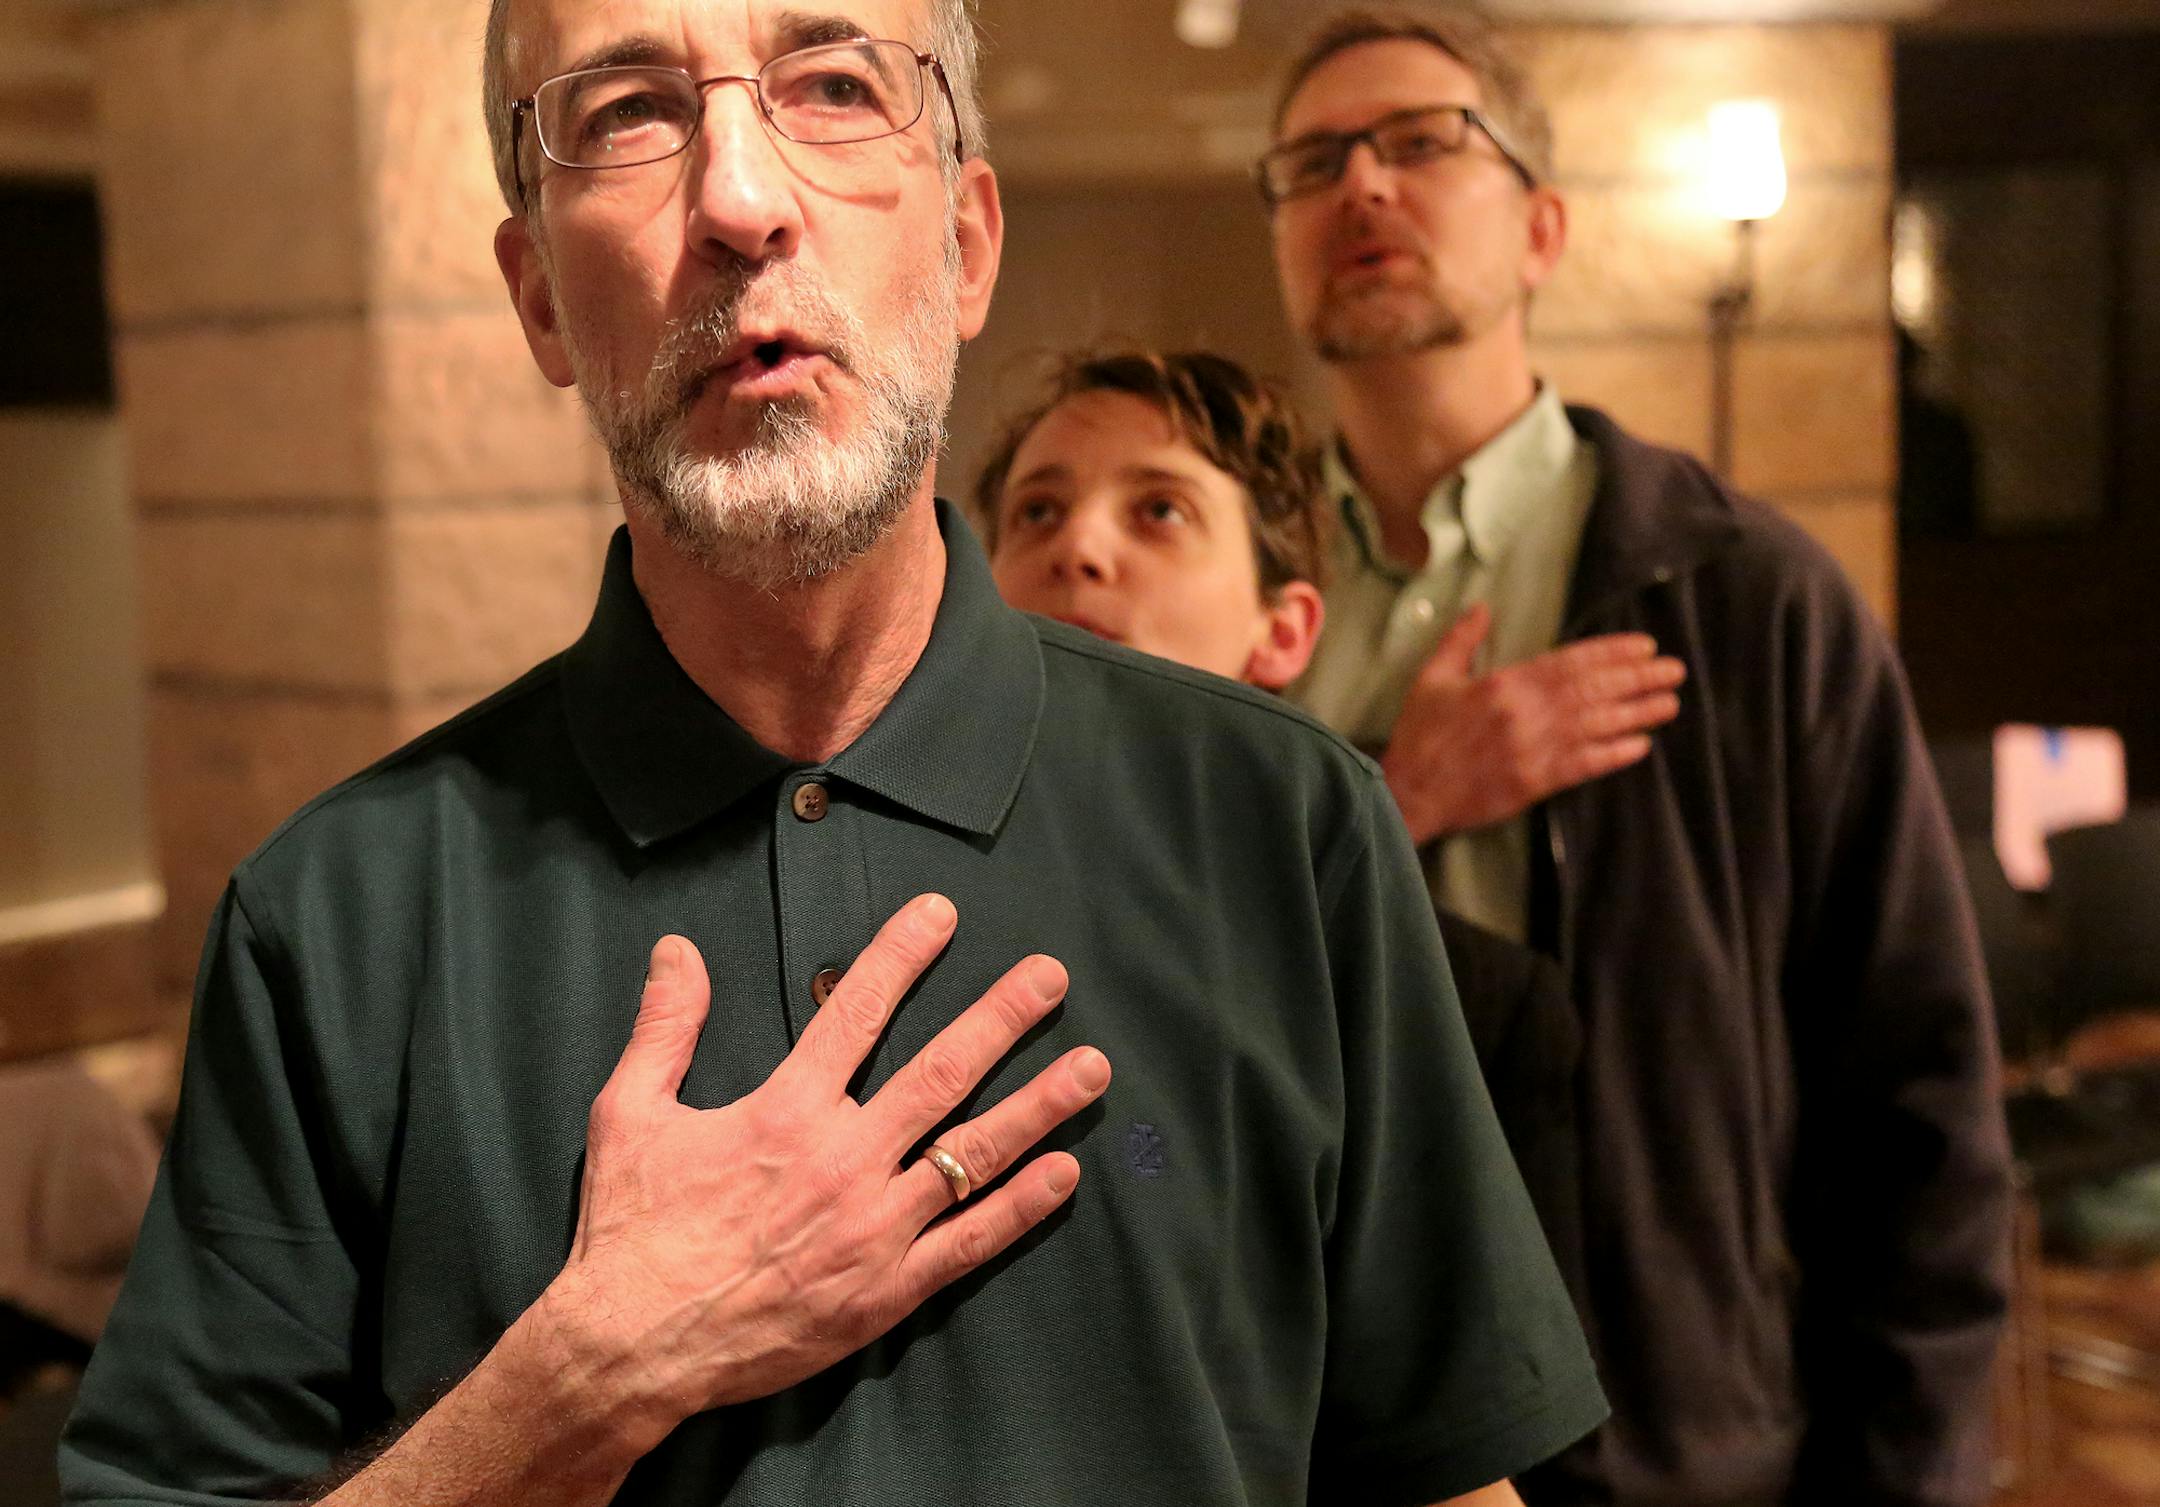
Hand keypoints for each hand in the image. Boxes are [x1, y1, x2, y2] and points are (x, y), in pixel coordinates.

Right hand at [541, 894, 1108, 1438]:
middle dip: (1002, 1018)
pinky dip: (1022, 1206)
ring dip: (1038, 1106)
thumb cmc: (631, 1231)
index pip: (857, 1011)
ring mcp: (874, 1227)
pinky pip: (970, 1242)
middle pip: (941, 1073)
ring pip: (974, 1154)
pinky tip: (1066, 1172)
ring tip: (1092, 1068)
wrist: (631, 1349)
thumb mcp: (629, 1113)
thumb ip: (665, 1026)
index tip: (943, 912)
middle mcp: (843, 1159)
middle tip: (1052, 978)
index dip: (902, 955)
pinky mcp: (888, 1290)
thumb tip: (678, 948)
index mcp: (785, 1110)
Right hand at [1381, 603, 1685, 843]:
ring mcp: (1533, 750)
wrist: (1408, 793)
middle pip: (1592, 690)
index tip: (1643, 646)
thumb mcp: (1432, 678)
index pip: (1570, 662)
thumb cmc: (1419, 735)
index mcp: (1503, 684)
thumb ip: (1461, 641)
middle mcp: (1525, 714)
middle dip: (1637, 678)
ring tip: (1670, 702)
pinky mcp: (1535, 783)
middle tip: (1673, 669)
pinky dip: (1614, 755)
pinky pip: (1584, 766)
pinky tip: (1640, 745)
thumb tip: (1482, 607)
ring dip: (1637, 713)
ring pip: (1596, 725)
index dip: (1611, 653)